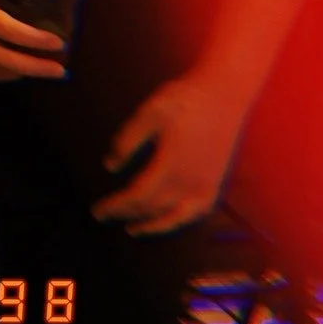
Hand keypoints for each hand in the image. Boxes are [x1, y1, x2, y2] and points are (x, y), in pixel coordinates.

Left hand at [92, 72, 248, 235]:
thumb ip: (128, 140)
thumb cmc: (184, 100)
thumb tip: (109, 166)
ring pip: (177, 216)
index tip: (98, 210)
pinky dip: (180, 220)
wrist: (224, 94)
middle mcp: (191, 181)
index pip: (138, 196)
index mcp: (171, 164)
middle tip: (103, 215)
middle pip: (153, 207)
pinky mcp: (216, 181)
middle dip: (127, 213)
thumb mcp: (149, 113)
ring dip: (153, 225)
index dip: (116, 206)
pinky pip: (198, 211)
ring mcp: (207, 184)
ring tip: (133, 229)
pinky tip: (169, 219)